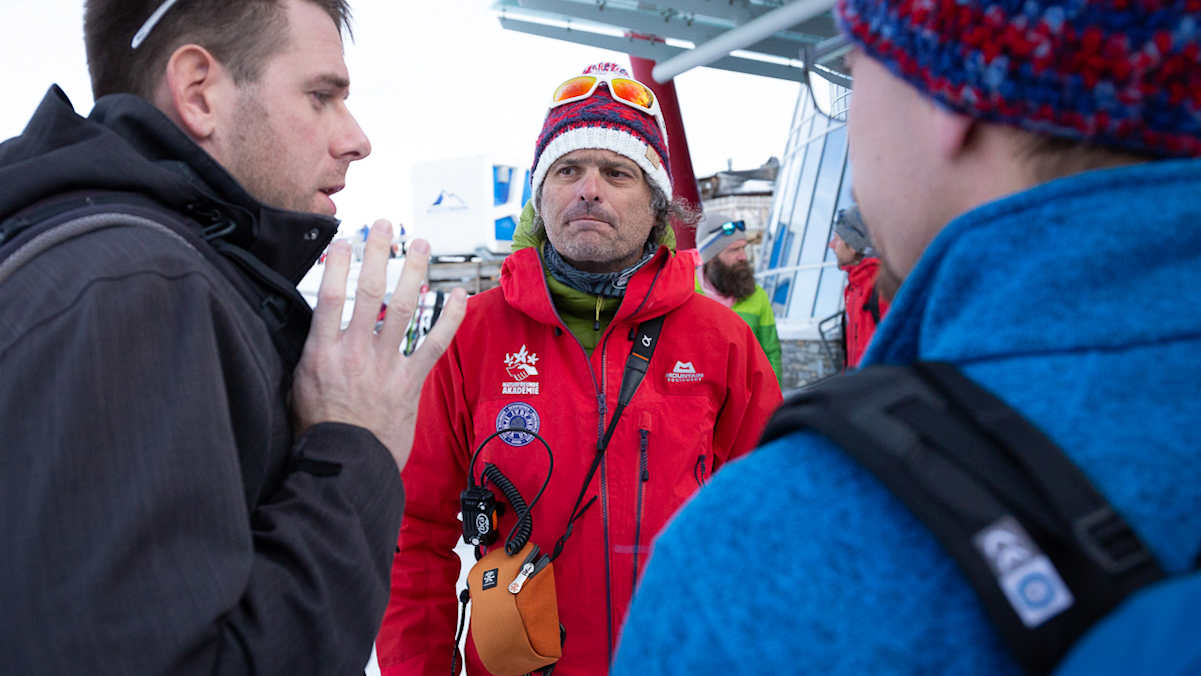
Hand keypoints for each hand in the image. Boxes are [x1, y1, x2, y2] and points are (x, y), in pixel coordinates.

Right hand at [292, 220, 466, 470]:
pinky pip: (434, 343)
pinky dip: (449, 318)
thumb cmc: (316, 432)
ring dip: (415, 272)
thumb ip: (306, 354)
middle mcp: (354, 352)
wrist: (344, 466)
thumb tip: (308, 327)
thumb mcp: (295, 387)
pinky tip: (459, 296)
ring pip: (404, 308)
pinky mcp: (410, 382)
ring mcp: (385, 365)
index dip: (339, 263)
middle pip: (369, 291)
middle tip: (386, 225)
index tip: (345, 239)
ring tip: (421, 245)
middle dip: (378, 253)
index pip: (329, 295)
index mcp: (321, 352)